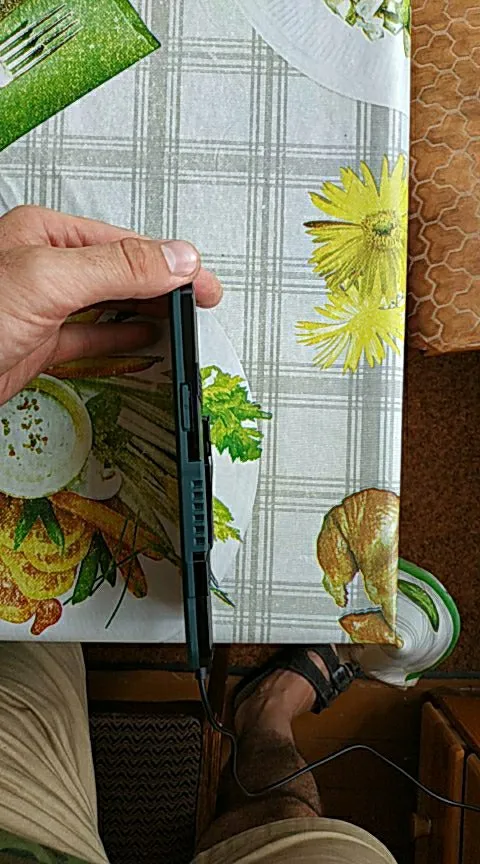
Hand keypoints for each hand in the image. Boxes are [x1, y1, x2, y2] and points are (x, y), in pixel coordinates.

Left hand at [0, 205, 221, 404]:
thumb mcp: (47, 280)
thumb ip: (115, 267)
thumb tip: (174, 258)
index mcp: (47, 236)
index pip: (126, 244)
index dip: (172, 263)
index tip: (204, 284)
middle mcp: (47, 267)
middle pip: (122, 271)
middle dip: (166, 287)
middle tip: (203, 303)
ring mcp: (44, 307)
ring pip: (111, 305)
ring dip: (149, 313)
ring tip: (183, 321)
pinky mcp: (39, 344)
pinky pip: (93, 339)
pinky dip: (122, 342)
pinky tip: (143, 342)